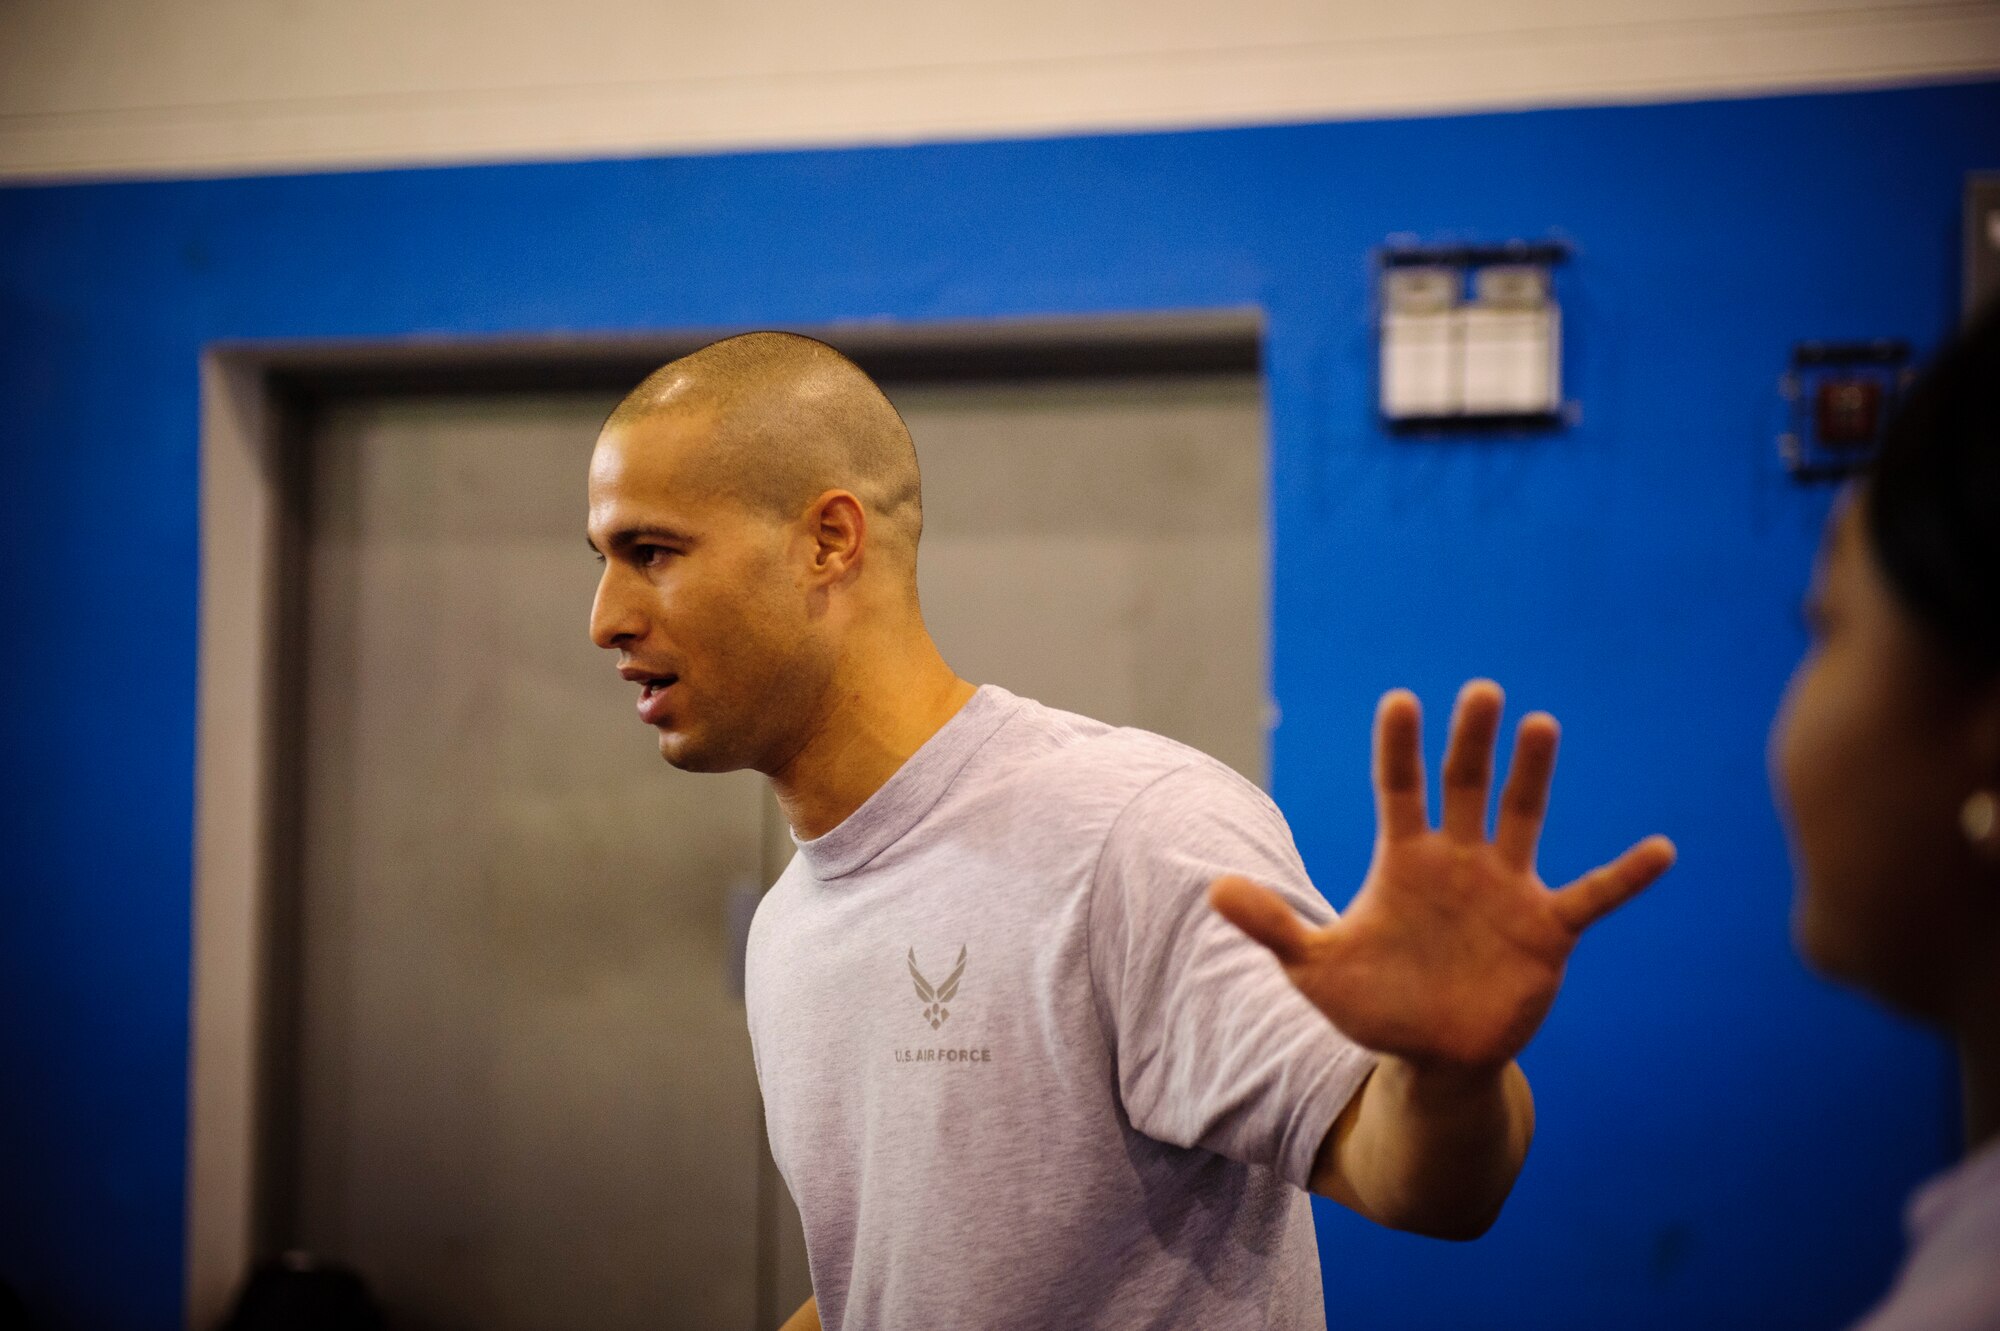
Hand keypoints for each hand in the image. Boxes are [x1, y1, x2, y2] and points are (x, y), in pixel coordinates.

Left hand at [1211, 680, 1673, 1074]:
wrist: (1431, 1058)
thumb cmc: (1374, 1005)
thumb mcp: (1315, 969)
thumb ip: (1272, 925)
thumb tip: (1212, 889)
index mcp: (1404, 862)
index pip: (1399, 790)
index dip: (1399, 750)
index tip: (1401, 700)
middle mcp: (1458, 862)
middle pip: (1465, 788)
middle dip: (1471, 741)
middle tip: (1480, 690)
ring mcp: (1506, 891)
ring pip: (1523, 820)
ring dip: (1533, 776)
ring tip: (1542, 724)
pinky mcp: (1547, 930)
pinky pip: (1592, 896)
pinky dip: (1625, 876)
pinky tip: (1660, 849)